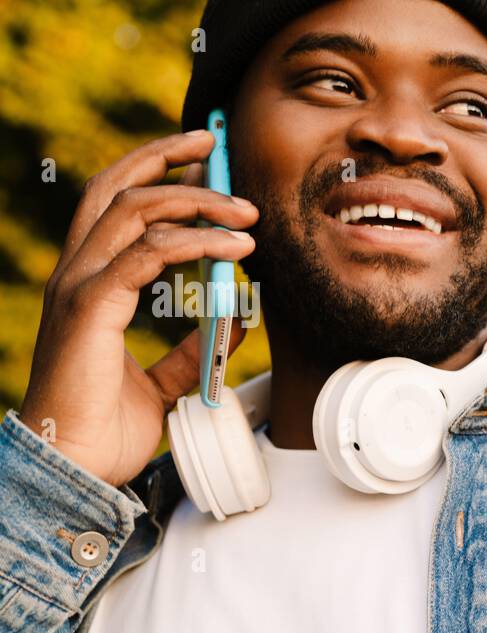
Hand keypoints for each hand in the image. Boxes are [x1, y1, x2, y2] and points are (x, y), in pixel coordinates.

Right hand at [18, 130, 259, 487]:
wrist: (75, 468)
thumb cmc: (107, 429)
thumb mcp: (164, 382)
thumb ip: (191, 349)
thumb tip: (231, 321)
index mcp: (90, 284)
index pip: (116, 205)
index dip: (156, 171)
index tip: (202, 155)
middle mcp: (78, 274)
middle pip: (117, 187)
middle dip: (168, 157)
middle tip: (217, 146)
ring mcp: (79, 287)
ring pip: (133, 210)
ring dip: (197, 202)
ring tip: (247, 215)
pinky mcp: (89, 309)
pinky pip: (144, 256)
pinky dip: (194, 244)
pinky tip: (233, 250)